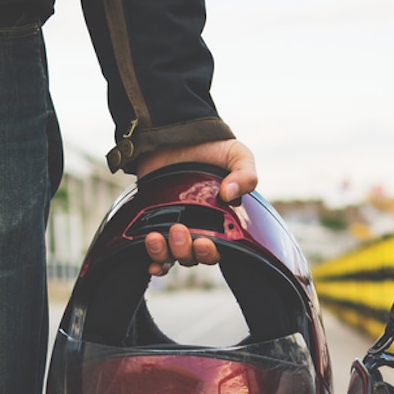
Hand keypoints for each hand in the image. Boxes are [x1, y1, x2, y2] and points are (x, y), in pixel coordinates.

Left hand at [136, 138, 257, 274]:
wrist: (178, 133)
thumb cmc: (213, 148)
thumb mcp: (237, 155)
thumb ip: (244, 173)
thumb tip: (230, 193)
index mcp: (223, 222)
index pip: (219, 249)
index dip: (210, 252)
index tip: (204, 242)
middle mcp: (200, 230)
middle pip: (193, 256)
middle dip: (186, 250)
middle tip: (179, 230)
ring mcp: (176, 227)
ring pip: (173, 256)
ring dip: (165, 253)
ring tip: (155, 238)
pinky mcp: (155, 221)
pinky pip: (156, 251)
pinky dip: (154, 260)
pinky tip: (149, 261)